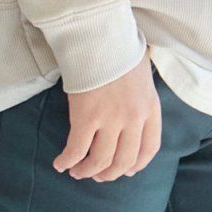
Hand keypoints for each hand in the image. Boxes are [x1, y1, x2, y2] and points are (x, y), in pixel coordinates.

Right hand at [55, 44, 161, 180]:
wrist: (101, 36)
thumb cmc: (119, 49)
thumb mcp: (143, 75)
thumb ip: (140, 97)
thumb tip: (131, 110)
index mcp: (150, 108)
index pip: (149, 148)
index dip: (137, 165)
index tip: (127, 171)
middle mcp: (134, 118)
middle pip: (124, 160)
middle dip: (109, 174)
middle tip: (97, 176)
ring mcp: (111, 120)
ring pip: (100, 160)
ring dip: (87, 171)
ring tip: (77, 172)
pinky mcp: (86, 117)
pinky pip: (77, 149)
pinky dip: (68, 160)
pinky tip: (61, 164)